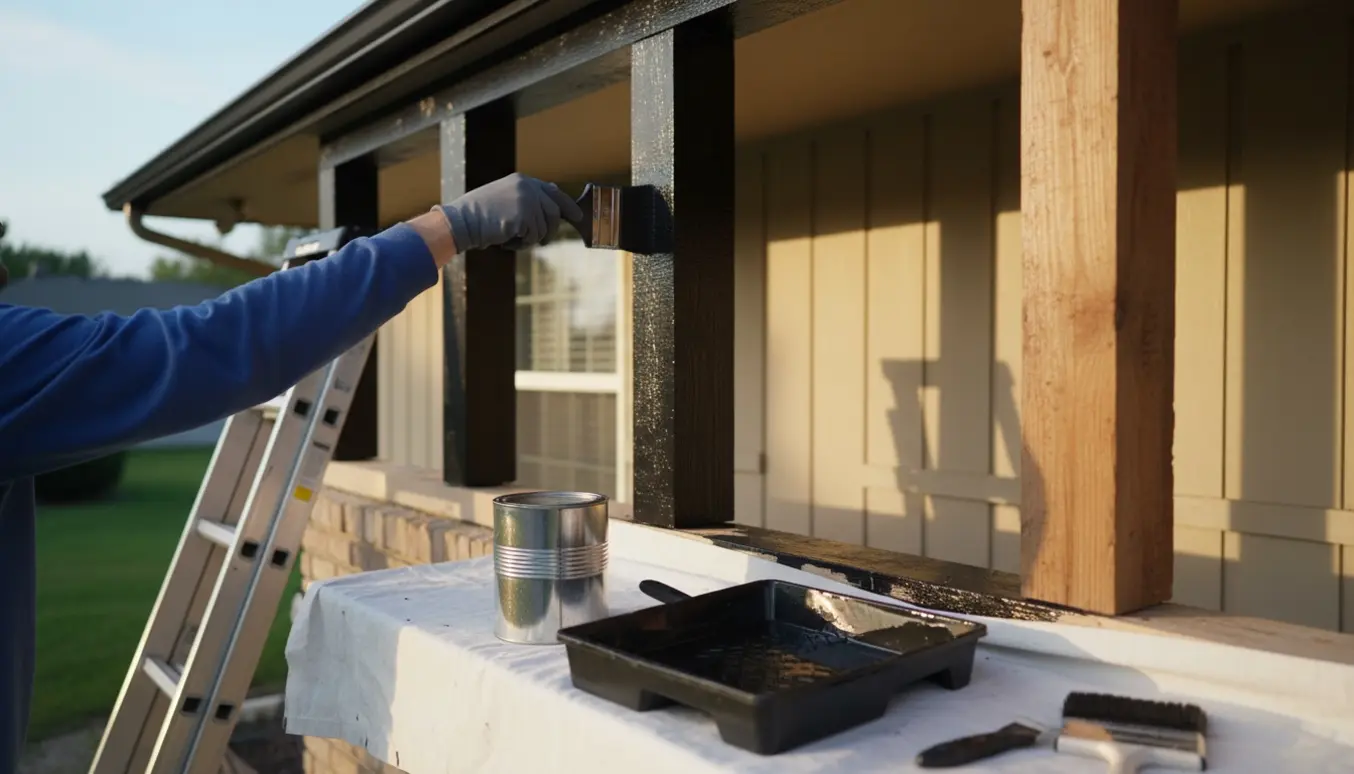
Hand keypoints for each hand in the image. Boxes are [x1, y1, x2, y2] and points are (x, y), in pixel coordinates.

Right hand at [436, 173, 583, 253]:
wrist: (462, 221)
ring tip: (511, 237)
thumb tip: (553, 196)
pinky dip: (522, 244)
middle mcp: (528, 188)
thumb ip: (528, 197)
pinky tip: (506, 240)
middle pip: (554, 212)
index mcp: (523, 181)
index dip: (567, 205)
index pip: (553, 192)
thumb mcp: (505, 198)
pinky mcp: (524, 217)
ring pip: (544, 228)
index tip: (577, 216)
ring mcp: (527, 201)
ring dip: (531, 238)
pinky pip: (534, 237)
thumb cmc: (480, 214)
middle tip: (543, 241)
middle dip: (551, 229)